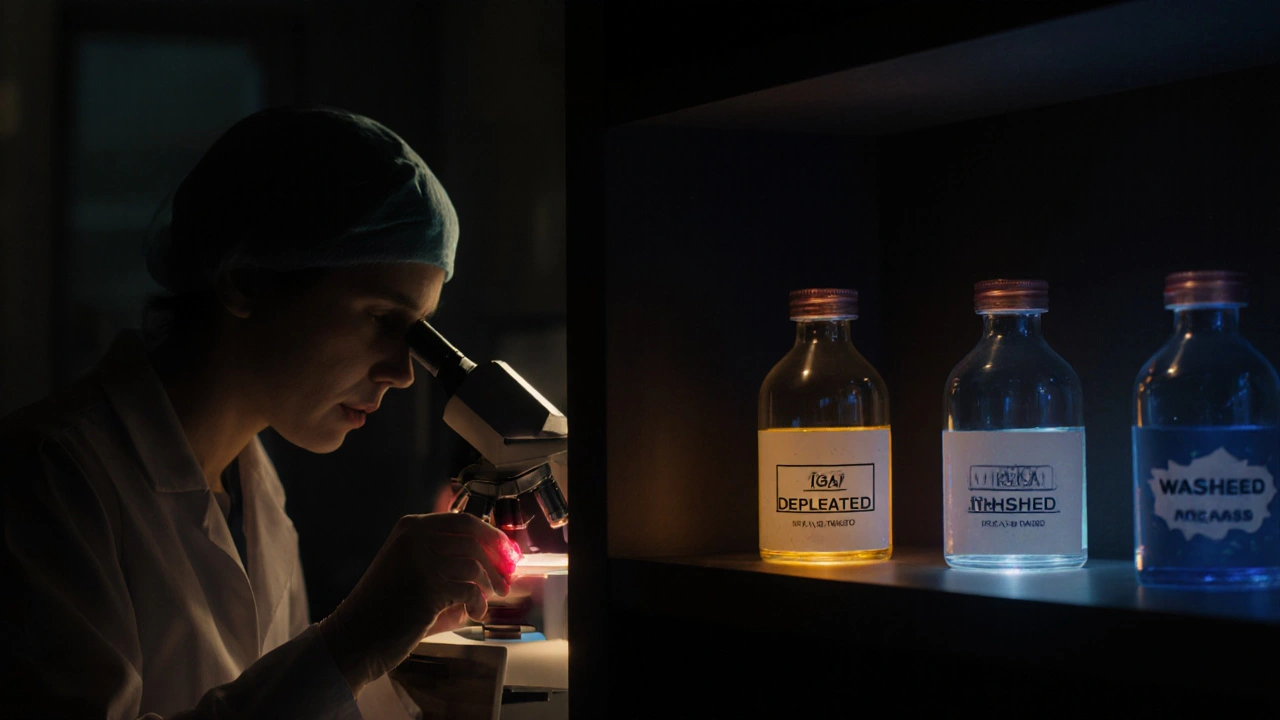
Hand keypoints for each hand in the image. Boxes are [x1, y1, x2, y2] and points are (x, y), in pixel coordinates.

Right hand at [318, 512, 517, 697]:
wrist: (355, 636)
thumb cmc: (387, 607)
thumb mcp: (412, 568)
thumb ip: (447, 558)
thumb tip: (495, 560)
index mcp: (411, 527)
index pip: (464, 521)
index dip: (492, 536)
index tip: (508, 552)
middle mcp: (415, 537)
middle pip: (474, 539)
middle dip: (498, 557)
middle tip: (507, 578)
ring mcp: (421, 560)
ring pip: (475, 565)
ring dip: (489, 584)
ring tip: (489, 599)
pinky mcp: (428, 587)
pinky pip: (470, 590)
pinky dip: (478, 603)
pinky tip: (474, 613)